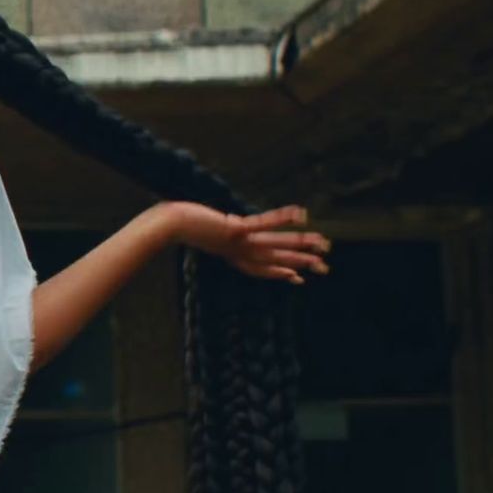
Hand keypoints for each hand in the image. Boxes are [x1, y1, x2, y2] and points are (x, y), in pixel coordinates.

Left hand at [165, 202, 331, 284]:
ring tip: (323, 244)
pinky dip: (283, 218)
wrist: (168, 225)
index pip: (261, 268)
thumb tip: (229, 225)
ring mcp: (239, 242)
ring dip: (301, 244)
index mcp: (232, 256)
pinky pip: (265, 223)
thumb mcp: (204, 233)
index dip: (281, 273)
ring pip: (276, 244)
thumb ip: (219, 233)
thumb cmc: (180, 226)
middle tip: (324, 267)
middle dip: (300, 262)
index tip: (299, 278)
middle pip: (275, 259)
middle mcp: (238, 253)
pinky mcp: (236, 229)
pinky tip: (301, 214)